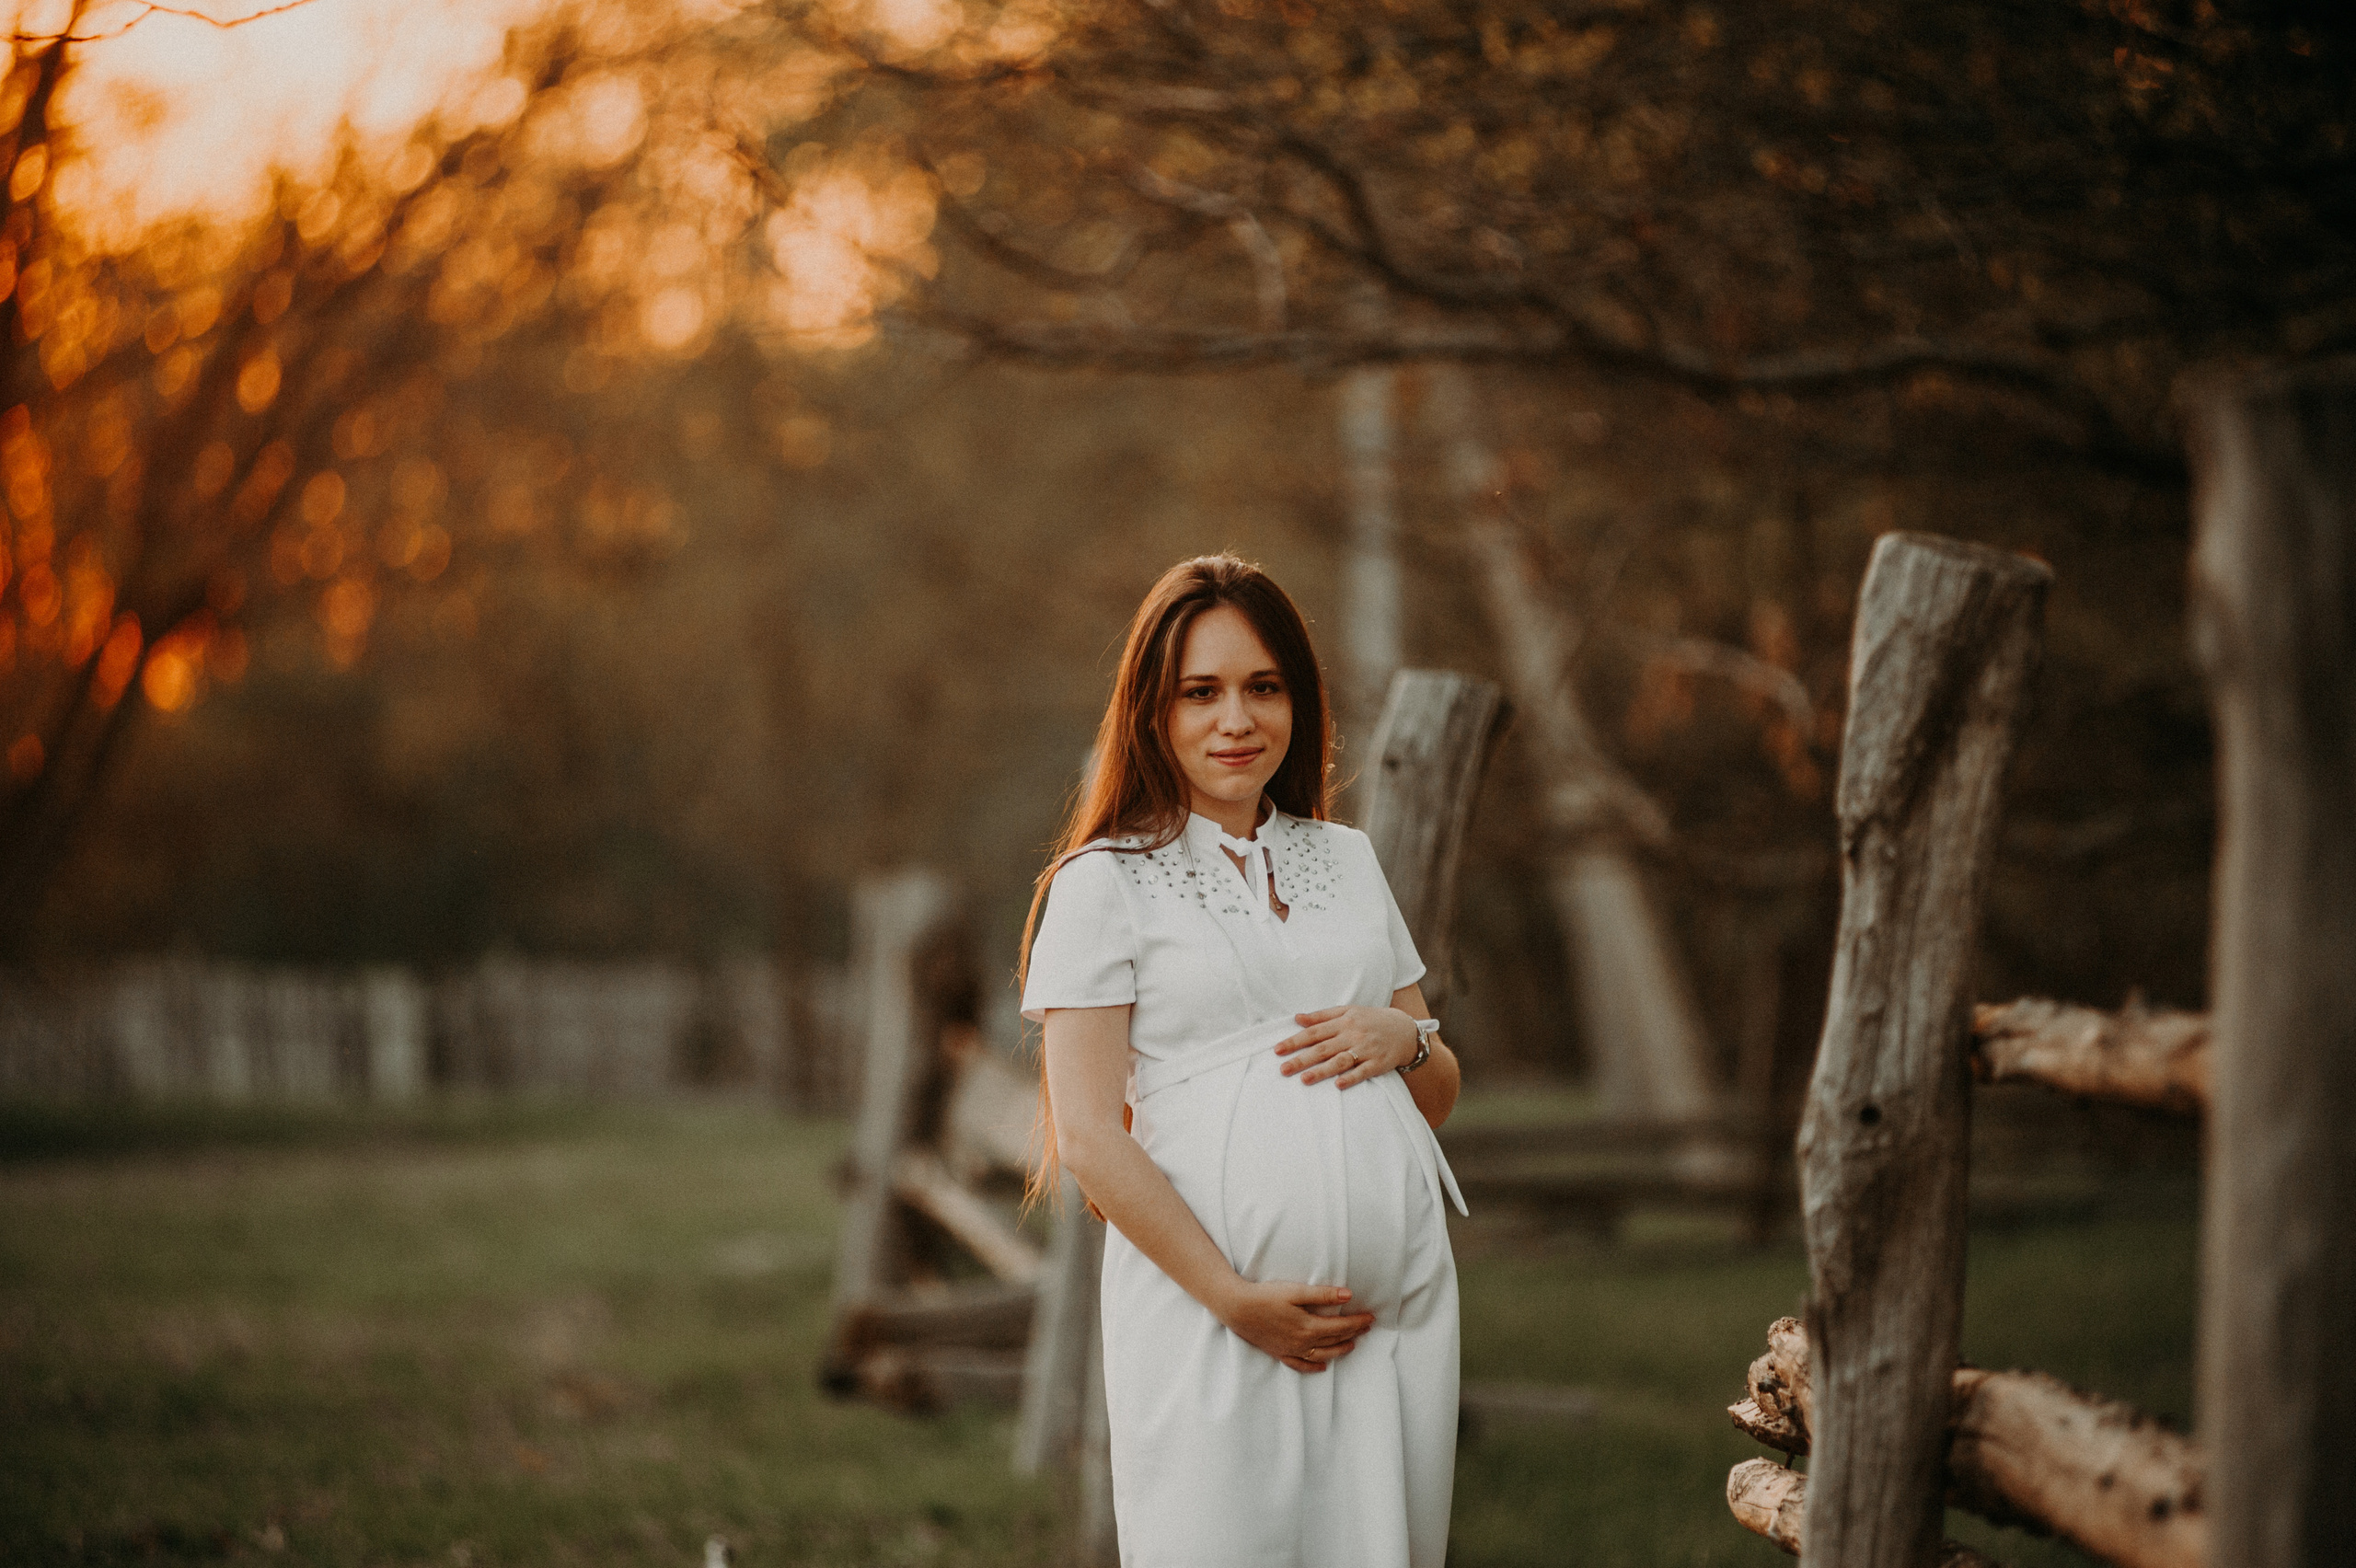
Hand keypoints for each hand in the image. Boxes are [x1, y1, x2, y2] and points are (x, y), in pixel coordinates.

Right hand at [1214, 1278, 1375, 1372]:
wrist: (1236, 1308)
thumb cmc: (1265, 1296)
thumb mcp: (1295, 1291)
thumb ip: (1323, 1294)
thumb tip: (1349, 1295)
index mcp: (1308, 1326)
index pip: (1341, 1326)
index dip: (1358, 1322)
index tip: (1371, 1318)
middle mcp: (1302, 1342)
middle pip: (1334, 1339)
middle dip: (1353, 1333)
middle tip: (1367, 1328)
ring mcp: (1290, 1350)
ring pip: (1322, 1354)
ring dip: (1339, 1349)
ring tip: (1352, 1345)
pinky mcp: (1279, 1352)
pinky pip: (1300, 1364)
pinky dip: (1313, 1366)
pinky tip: (1322, 1365)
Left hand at [1276, 1005, 1417, 1088]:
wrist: (1405, 1030)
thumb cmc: (1371, 1020)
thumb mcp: (1348, 1011)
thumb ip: (1322, 1016)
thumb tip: (1297, 1018)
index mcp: (1344, 1021)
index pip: (1314, 1032)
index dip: (1295, 1041)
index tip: (1277, 1050)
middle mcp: (1353, 1034)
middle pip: (1323, 1048)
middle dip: (1302, 1059)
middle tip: (1283, 1069)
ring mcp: (1366, 1049)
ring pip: (1341, 1061)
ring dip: (1322, 1071)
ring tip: (1304, 1079)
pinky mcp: (1379, 1063)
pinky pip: (1363, 1072)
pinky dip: (1351, 1078)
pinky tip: (1338, 1085)